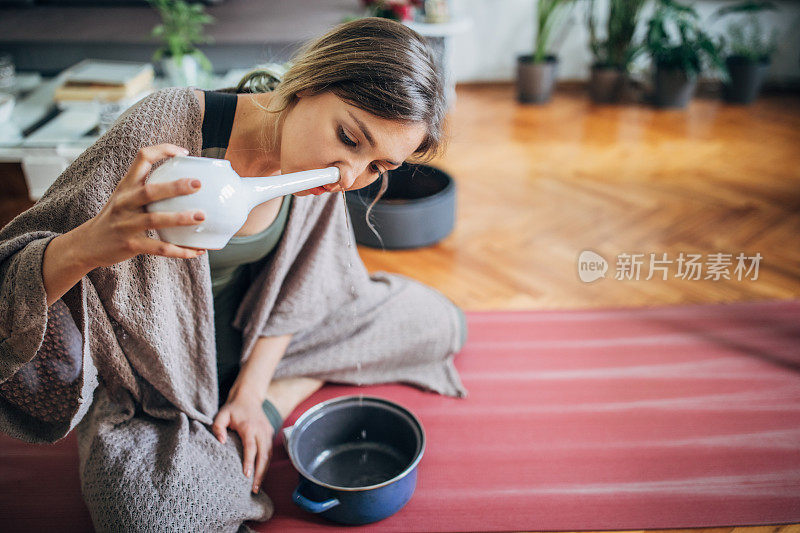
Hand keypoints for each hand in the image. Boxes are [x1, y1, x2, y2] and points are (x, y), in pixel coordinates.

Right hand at [78, 143, 206, 268]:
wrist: (88, 244)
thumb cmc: (115, 217)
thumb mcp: (125, 197)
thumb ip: (147, 188)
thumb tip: (185, 182)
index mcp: (126, 186)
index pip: (142, 158)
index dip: (163, 150)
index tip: (184, 153)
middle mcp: (125, 202)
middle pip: (150, 191)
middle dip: (175, 187)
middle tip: (198, 184)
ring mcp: (126, 224)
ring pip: (155, 219)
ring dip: (180, 218)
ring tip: (201, 216)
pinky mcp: (130, 245)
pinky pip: (159, 248)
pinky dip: (180, 250)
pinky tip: (197, 250)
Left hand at [212, 395, 274, 493]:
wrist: (249, 396)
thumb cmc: (233, 408)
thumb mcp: (221, 414)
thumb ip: (218, 428)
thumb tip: (221, 443)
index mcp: (249, 427)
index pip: (251, 448)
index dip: (249, 462)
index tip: (246, 476)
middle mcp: (261, 431)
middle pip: (263, 455)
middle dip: (259, 473)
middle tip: (253, 488)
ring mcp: (267, 432)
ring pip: (268, 455)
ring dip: (264, 471)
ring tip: (257, 486)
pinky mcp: (270, 433)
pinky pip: (269, 451)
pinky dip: (266, 464)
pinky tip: (260, 474)